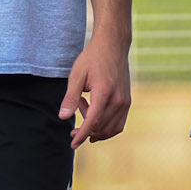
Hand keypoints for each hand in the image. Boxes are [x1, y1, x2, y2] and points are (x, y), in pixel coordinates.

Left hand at [60, 35, 131, 149]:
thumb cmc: (92, 58)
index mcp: (104, 92)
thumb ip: (70, 98)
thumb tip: (63, 118)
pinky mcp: (127, 101)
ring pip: (112, 128)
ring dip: (96, 129)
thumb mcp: (77, 75)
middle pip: (102, 127)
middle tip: (72, 129)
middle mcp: (118, 99)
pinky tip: (95, 116)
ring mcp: (125, 101)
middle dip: (86, 132)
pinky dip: (106, 126)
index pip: (93, 121)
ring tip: (84, 112)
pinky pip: (119, 123)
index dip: (82, 135)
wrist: (113, 45)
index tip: (72, 144)